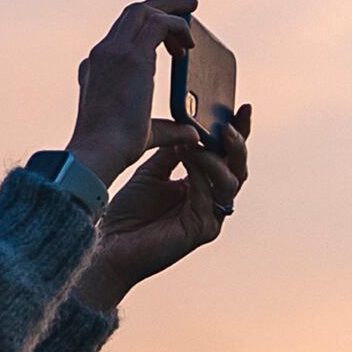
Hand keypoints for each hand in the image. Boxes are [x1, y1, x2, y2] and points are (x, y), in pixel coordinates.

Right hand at [66, 0, 200, 186]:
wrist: (99, 152)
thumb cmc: (116, 149)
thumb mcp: (146, 132)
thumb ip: (169, 129)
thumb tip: (191, 133)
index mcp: (96, 68)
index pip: (121, 35)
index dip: (147, 30)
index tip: (169, 38)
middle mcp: (103, 53)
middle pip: (132, 14)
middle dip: (161, 6)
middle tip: (187, 8)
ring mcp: (114, 51)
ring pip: (143, 10)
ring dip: (171, 10)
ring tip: (192, 12)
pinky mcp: (132, 55)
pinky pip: (160, 23)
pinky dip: (178, 26)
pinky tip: (190, 44)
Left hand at [76, 103, 250, 309]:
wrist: (109, 244)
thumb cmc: (128, 212)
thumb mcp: (152, 171)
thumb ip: (174, 151)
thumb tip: (190, 124)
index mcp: (202, 187)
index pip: (227, 157)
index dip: (238, 133)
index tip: (242, 108)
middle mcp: (211, 202)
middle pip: (238, 169)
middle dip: (237, 144)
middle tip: (228, 125)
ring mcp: (209, 218)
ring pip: (230, 183)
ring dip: (215, 158)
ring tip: (197, 142)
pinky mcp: (202, 231)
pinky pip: (210, 197)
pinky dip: (201, 175)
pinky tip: (190, 158)